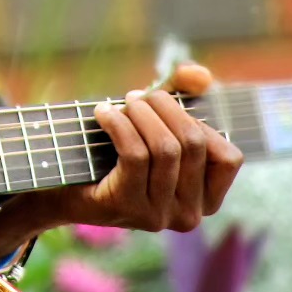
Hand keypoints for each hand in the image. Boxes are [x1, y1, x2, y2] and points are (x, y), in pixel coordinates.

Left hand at [0, 63, 242, 265]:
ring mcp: (160, 217)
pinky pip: (135, 155)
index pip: (228, 157)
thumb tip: (201, 74)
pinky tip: (102, 114)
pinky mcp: (128, 208)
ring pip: (165, 148)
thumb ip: (181, 95)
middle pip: (193, 144)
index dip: (199, 122)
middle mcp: (190, 216)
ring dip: (139, 113)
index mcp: (206, 200)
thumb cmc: (116, 151)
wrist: (63, 186)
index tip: (166, 105)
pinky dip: (119, 124)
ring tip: (120, 103)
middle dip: (163, 108)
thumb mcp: (154, 123)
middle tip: (135, 97)